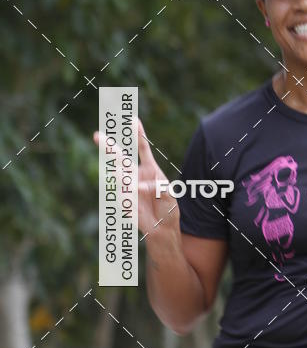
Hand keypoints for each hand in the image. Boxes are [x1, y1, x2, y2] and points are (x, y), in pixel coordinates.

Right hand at [94, 117, 179, 238]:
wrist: (162, 228)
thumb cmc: (168, 208)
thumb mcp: (169, 195)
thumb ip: (158, 188)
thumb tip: (138, 187)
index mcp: (150, 169)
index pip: (142, 148)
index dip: (138, 134)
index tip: (133, 119)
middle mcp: (136, 175)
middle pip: (121, 157)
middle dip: (108, 147)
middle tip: (96, 135)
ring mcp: (128, 188)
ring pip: (119, 176)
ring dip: (119, 176)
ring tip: (117, 174)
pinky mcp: (124, 201)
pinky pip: (124, 197)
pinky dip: (131, 201)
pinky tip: (136, 205)